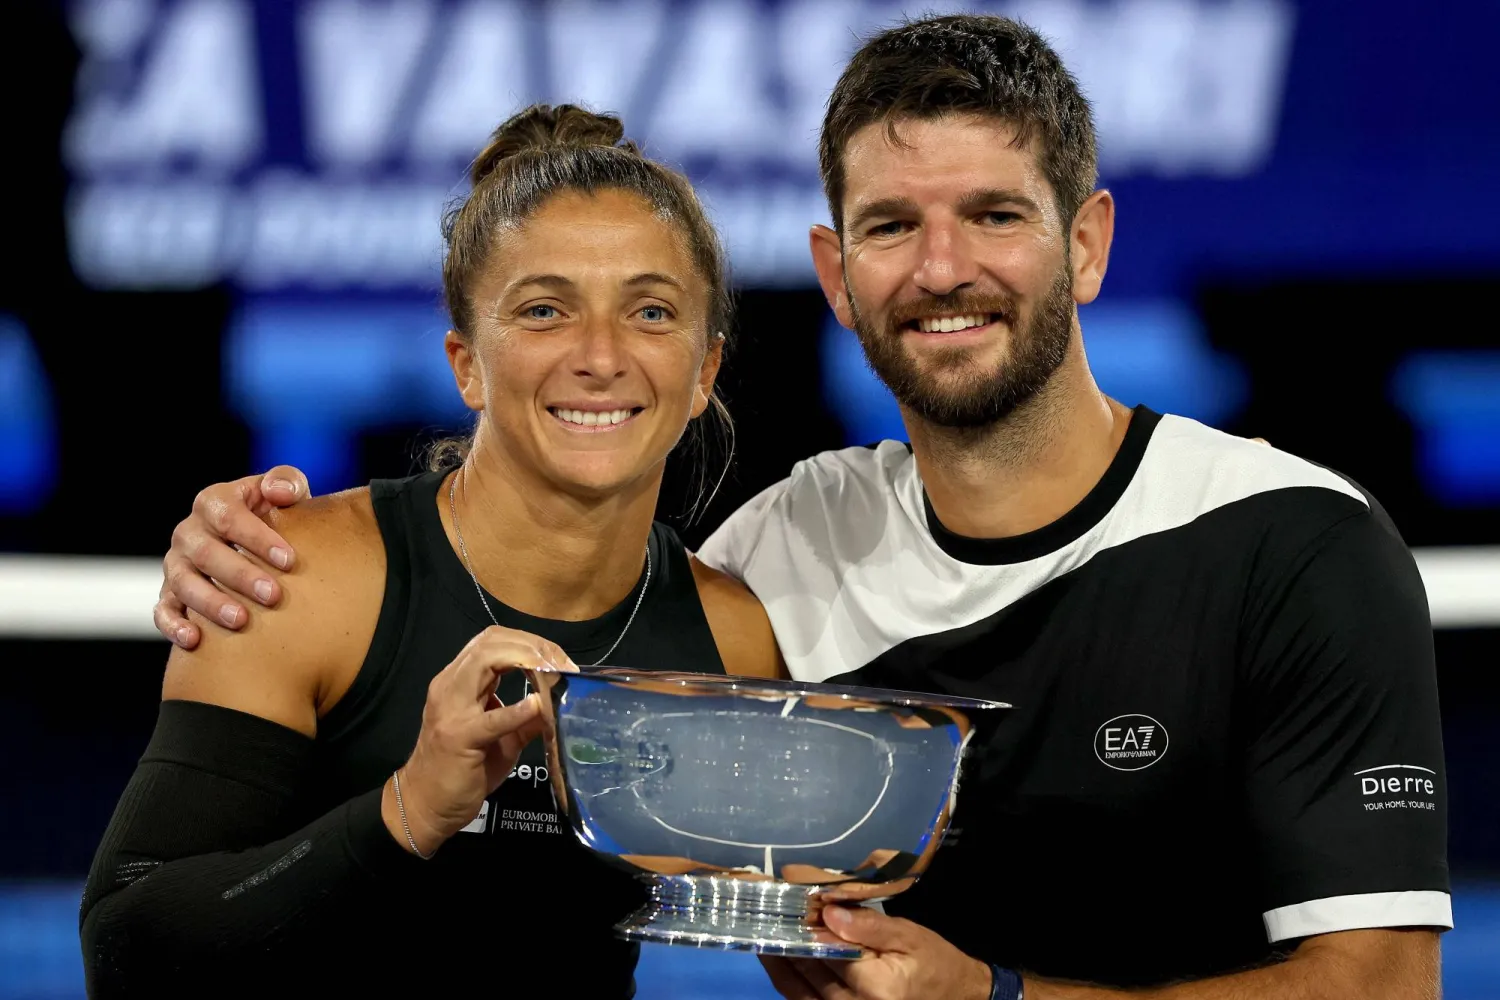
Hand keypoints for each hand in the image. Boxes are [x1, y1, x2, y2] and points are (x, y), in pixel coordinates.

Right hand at [154, 466, 309, 647]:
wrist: (259, 544)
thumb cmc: (278, 515)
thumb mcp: (285, 492)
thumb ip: (286, 482)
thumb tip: (279, 491)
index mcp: (214, 502)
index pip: (229, 518)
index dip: (257, 538)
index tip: (288, 560)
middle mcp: (189, 532)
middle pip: (206, 553)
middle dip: (240, 575)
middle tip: (274, 596)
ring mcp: (176, 564)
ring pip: (183, 583)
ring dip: (210, 603)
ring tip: (241, 621)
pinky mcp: (170, 594)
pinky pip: (163, 610)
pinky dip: (174, 625)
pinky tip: (195, 640)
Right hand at [384, 626, 579, 856]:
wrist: (424, 806)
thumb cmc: (461, 770)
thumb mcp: (500, 737)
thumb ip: (525, 717)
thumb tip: (557, 703)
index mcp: (459, 681)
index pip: (493, 640)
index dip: (529, 641)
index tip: (560, 658)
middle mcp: (450, 686)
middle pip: (491, 642)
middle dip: (532, 645)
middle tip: (563, 663)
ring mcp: (451, 709)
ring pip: (485, 661)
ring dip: (526, 660)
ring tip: (554, 673)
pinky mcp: (459, 738)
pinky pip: (491, 718)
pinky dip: (515, 709)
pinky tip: (536, 705)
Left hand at [760, 905, 992, 999]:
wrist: (955, 997)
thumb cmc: (933, 962)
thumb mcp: (910, 936)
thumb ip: (868, 926)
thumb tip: (828, 912)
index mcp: (876, 986)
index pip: (826, 952)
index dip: (802, 927)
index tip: (781, 904)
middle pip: (808, 972)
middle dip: (785, 942)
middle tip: (762, 914)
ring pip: (799, 992)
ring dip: (778, 964)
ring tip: (760, 936)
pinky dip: (790, 984)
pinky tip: (778, 962)